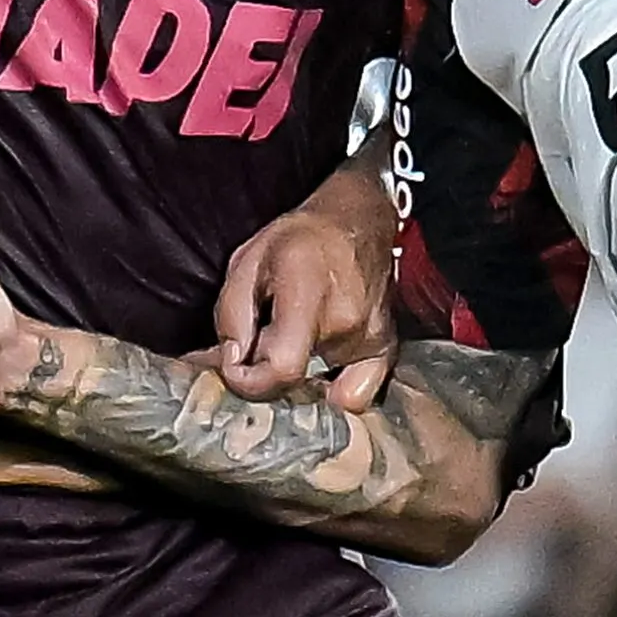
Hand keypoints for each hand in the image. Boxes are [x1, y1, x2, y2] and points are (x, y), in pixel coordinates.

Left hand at [213, 189, 396, 410]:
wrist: (357, 222)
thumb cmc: (301, 238)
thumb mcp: (248, 260)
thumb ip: (231, 315)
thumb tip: (230, 363)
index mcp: (307, 290)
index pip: (283, 367)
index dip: (248, 381)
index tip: (234, 366)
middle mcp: (346, 318)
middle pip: (294, 379)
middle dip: (263, 372)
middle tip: (256, 345)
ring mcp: (370, 337)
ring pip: (318, 385)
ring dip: (293, 373)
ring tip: (289, 339)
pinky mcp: (385, 348)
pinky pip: (356, 395)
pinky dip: (333, 391)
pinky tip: (318, 373)